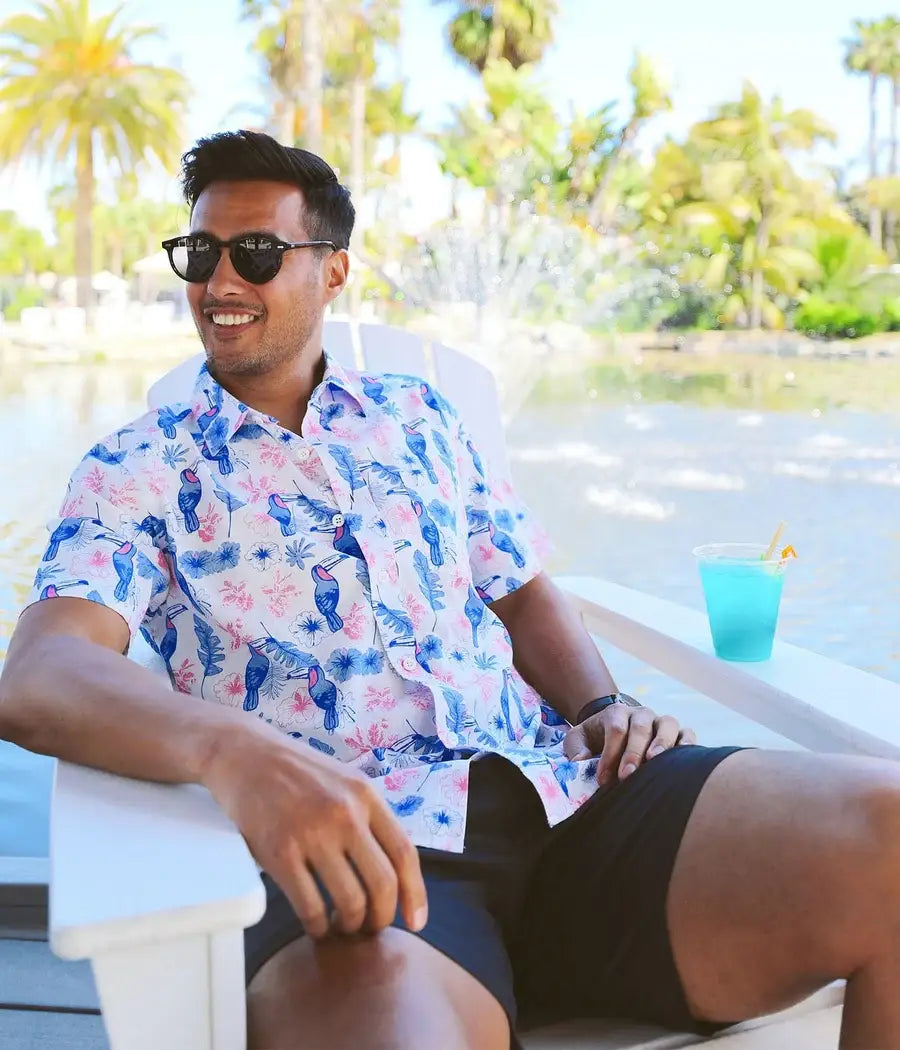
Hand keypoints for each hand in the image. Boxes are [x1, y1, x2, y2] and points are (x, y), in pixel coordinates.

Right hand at [203, 724, 426, 939]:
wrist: (247, 755)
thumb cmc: (298, 773)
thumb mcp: (345, 782)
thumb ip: (370, 818)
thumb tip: (394, 870)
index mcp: (366, 796)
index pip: (404, 853)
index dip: (415, 894)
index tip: (416, 921)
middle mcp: (345, 814)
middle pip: (383, 884)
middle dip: (381, 918)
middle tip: (372, 927)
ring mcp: (312, 833)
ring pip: (349, 902)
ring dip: (350, 925)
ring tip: (343, 925)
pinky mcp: (280, 852)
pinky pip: (310, 907)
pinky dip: (318, 926)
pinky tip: (316, 924)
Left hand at [562, 702, 695, 784]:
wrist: (615, 730)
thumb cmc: (596, 739)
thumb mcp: (578, 740)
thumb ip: (575, 749)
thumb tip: (580, 763)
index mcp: (616, 713)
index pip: (615, 729)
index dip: (609, 754)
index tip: (603, 779)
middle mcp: (641, 714)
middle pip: (640, 727)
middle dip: (633, 752)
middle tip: (625, 776)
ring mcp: (661, 722)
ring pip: (668, 725)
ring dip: (662, 744)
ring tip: (654, 763)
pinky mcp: (678, 733)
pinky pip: (688, 734)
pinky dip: (688, 746)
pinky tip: (683, 764)